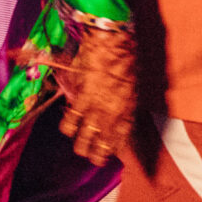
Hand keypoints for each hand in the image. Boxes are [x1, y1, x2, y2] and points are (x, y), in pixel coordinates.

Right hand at [57, 24, 137, 165]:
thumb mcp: (133, 82)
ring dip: (81, 147)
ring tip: (80, 150)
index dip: (115, 148)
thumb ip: (127, 99)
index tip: (111, 153)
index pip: (122, 138)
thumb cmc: (126, 57)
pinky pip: (71, 122)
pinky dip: (68, 128)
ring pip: (84, 139)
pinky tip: (67, 129)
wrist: (112, 42)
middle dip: (98, 156)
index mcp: (129, 109)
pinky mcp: (81, 99)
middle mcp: (113, 114)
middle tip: (94, 159)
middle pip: (103, 145)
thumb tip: (122, 108)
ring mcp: (96, 109)